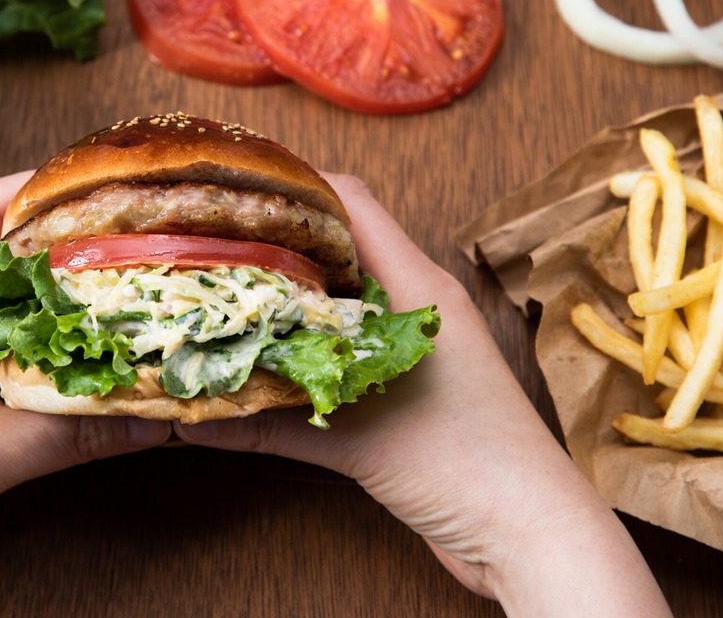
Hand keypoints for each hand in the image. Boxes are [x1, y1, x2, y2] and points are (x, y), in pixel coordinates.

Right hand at [174, 173, 670, 617]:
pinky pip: (351, 341)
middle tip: (212, 248)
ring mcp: (415, 341)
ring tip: (227, 299)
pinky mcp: (410, 380)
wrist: (531, 535)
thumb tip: (191, 420)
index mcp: (419, 287)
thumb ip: (271, 425)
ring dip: (292, 296)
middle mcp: (417, 302)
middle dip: (277, 243)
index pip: (351, 202)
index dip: (292, 186)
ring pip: (343, 294)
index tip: (232, 194)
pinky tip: (266, 360)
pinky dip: (309, 343)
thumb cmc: (470, 469)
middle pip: (341, 243)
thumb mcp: (359, 442)